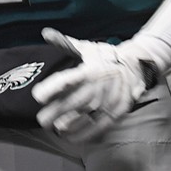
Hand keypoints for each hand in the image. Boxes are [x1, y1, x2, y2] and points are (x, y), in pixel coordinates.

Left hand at [32, 28, 147, 142]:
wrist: (133, 68)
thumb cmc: (104, 58)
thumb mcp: (85, 47)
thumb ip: (63, 43)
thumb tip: (45, 33)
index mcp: (88, 70)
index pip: (66, 81)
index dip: (50, 89)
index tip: (37, 96)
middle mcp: (96, 88)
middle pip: (70, 104)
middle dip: (52, 114)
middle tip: (41, 119)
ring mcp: (106, 102)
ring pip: (81, 119)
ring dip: (64, 126)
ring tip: (53, 128)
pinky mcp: (114, 114)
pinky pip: (96, 129)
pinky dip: (81, 135)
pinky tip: (69, 136)